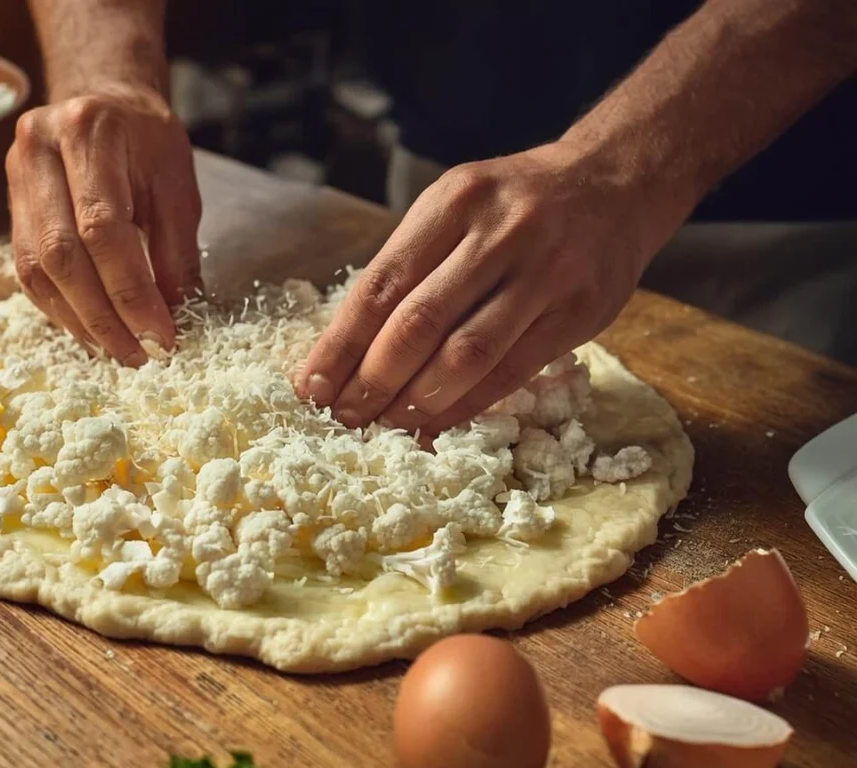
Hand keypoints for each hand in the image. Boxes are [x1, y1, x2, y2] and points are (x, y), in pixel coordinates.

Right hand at [6, 84, 201, 364]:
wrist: (103, 101)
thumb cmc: (148, 141)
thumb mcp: (178, 185)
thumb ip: (177, 249)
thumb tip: (174, 315)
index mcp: (89, 133)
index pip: (103, 228)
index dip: (131, 292)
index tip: (161, 336)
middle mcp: (39, 150)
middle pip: (61, 254)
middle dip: (102, 316)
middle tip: (138, 355)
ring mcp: (15, 176)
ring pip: (36, 267)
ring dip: (79, 320)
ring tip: (117, 351)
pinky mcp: (9, 204)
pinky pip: (27, 269)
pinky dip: (61, 308)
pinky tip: (91, 331)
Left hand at [298, 141, 678, 435]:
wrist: (614, 183)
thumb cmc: (515, 203)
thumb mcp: (457, 206)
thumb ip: (411, 265)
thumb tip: (350, 349)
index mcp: (454, 201)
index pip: (381, 284)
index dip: (341, 344)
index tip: (311, 385)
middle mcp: (499, 232)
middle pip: (418, 323)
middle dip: (371, 380)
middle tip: (343, 417)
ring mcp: (544, 273)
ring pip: (466, 354)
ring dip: (416, 401)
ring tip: (383, 426)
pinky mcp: (579, 311)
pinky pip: (511, 373)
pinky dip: (466, 406)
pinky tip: (434, 424)